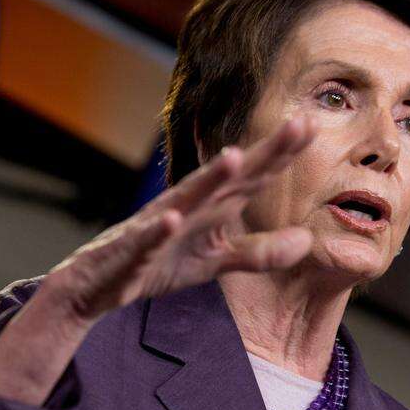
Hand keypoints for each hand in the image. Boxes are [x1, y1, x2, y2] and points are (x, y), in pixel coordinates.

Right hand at [40, 115, 317, 323]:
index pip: (252, 177)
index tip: (312, 125)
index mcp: (211, 207)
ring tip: (235, 157)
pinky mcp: (132, 252)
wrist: (97, 284)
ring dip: (209, 179)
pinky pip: (146, 241)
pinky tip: (172, 217)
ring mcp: (158, 227)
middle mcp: (188, 206)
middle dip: (263, 153)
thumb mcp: (216, 261)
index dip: (281, 153)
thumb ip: (260, 253)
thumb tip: (307, 240)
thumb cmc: (160, 262)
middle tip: (298, 124)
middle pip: (230, 178)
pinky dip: (158, 231)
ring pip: (186, 199)